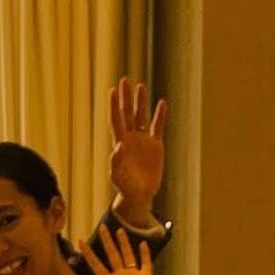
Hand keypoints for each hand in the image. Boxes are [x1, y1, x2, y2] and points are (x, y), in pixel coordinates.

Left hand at [77, 224, 161, 274]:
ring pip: (127, 255)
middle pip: (112, 255)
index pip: (97, 266)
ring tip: (119, 230)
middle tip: (101, 227)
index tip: (81, 242)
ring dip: (124, 243)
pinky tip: (142, 243)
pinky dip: (144, 254)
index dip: (89, 254)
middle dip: (106, 242)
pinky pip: (145, 263)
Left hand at [108, 76, 166, 216]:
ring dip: (140, 102)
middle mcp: (130, 138)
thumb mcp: (117, 176)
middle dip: (125, 97)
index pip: (116, 120)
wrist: (139, 195)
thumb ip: (116, 161)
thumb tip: (118, 146)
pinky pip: (158, 126)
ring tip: (140, 86)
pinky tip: (162, 103)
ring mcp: (143, 140)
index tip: (112, 91)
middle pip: (127, 113)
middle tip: (125, 80)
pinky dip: (160, 115)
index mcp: (119, 143)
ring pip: (141, 116)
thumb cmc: (125, 187)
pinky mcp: (155, 145)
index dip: (114, 106)